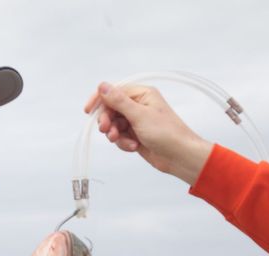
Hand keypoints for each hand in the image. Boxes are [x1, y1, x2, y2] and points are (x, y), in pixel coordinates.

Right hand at [84, 82, 213, 185]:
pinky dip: (123, 142)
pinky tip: (134, 146)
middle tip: (106, 130)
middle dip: (107, 121)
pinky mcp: (135, 135)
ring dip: (115, 134)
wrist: (180, 156)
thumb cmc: (166, 133)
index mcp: (142, 94)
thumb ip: (118, 101)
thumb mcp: (139, 115)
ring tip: (122, 140)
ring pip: (114, 125)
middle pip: (111, 109)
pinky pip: (120, 136)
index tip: (89, 110)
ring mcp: (136, 121)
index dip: (100, 100)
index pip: (113, 92)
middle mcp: (138, 105)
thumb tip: (102, 86)